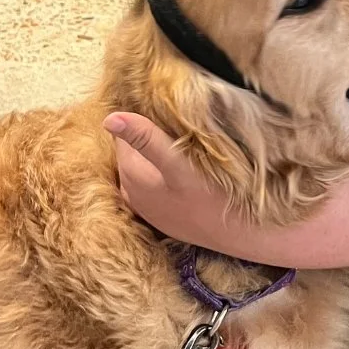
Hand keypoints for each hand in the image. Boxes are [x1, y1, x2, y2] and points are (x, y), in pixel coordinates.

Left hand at [104, 112, 231, 247]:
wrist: (240, 234)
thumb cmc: (213, 197)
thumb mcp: (179, 164)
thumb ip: (145, 140)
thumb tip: (109, 118)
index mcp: (131, 173)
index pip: (124, 132)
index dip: (143, 118)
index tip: (167, 113)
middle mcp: (130, 190)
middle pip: (132, 148)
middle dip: (149, 135)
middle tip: (180, 128)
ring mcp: (144, 205)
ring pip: (143, 165)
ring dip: (157, 153)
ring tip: (185, 146)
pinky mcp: (160, 214)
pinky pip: (153, 183)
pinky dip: (163, 172)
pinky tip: (184, 171)